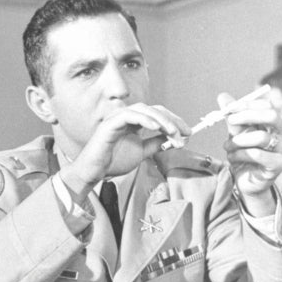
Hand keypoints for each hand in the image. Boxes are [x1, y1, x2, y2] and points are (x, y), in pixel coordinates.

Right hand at [62, 102, 189, 200]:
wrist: (94, 172)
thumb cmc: (113, 161)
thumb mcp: (141, 152)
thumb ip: (154, 144)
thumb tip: (171, 139)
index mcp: (133, 122)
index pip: (157, 114)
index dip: (174, 121)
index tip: (188, 133)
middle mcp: (125, 116)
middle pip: (153, 109)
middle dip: (172, 120)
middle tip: (185, 133)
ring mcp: (116, 118)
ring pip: (143, 109)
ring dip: (161, 119)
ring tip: (173, 132)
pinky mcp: (110, 124)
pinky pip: (129, 116)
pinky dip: (144, 119)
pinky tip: (156, 127)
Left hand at [219, 91, 281, 212]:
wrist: (246, 181)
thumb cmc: (243, 154)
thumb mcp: (235, 133)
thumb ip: (232, 116)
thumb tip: (222, 96)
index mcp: (273, 125)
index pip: (267, 106)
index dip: (248, 104)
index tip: (229, 108)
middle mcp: (281, 135)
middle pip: (272, 116)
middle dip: (247, 116)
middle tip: (230, 121)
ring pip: (261, 137)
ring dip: (238, 140)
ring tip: (226, 147)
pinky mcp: (278, 166)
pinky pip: (257, 154)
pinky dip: (239, 154)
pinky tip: (232, 158)